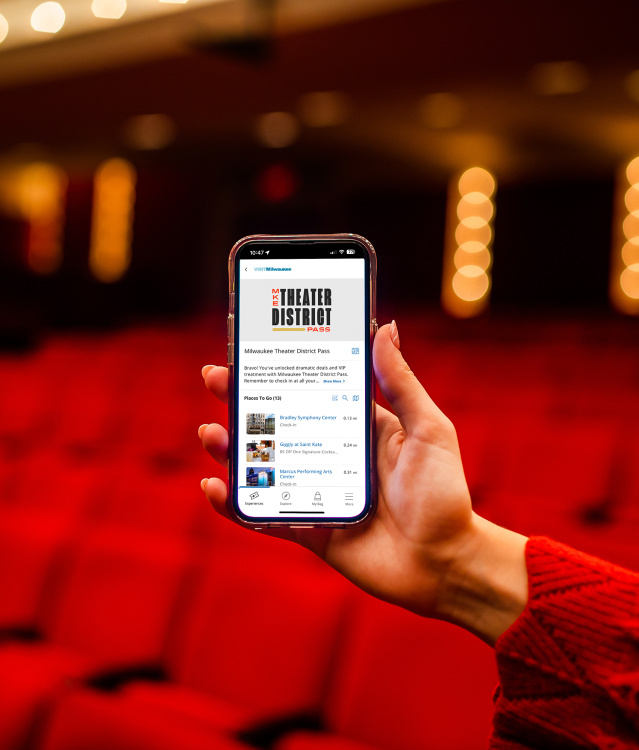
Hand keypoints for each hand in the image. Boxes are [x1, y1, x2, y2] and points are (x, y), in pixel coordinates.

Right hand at [200, 322, 527, 644]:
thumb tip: (385, 326)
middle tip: (214, 379)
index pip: (309, 391)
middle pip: (275, 424)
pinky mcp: (310, 531)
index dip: (278, 371)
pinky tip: (215, 487)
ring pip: (262, 467)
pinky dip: (236, 505)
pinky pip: (264, 516)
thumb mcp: (427, 429)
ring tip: (212, 433)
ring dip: (231, 449)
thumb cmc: (444, 493)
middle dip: (241, 401)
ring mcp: (316, 494)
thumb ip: (401, 383)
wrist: (446, 562)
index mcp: (355, 428)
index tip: (250, 348)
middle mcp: (331, 457)